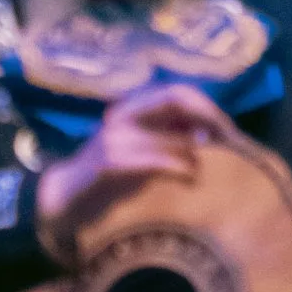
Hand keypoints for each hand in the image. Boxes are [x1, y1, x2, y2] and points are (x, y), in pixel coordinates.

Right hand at [35, 80, 241, 264]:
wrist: (64, 199)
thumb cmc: (108, 177)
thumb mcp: (139, 150)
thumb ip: (165, 137)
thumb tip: (207, 134)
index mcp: (130, 108)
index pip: (176, 91)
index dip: (205, 105)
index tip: (225, 128)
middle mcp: (122, 114)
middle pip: (176, 98)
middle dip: (207, 117)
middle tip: (227, 141)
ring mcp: (115, 137)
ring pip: (170, 132)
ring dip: (196, 150)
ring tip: (209, 165)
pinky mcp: (110, 162)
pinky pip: (155, 160)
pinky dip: (179, 167)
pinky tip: (190, 177)